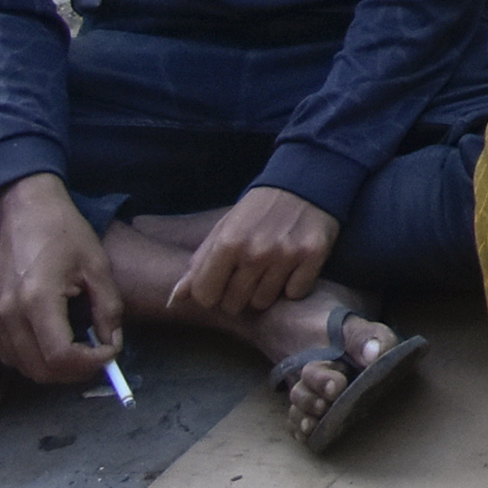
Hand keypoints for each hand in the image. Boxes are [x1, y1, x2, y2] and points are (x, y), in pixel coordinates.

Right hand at [0, 177, 125, 387]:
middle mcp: (8, 315)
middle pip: (39, 370)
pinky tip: (56, 344)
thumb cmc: (65, 233)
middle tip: (98, 359)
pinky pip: (9, 354)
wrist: (25, 211)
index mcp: (37, 300)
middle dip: (74, 372)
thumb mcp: (97, 267)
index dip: (90, 363)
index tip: (111, 353)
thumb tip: (112, 344)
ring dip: (53, 370)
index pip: (60, 356)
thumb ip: (108, 309)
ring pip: (21, 367)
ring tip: (81, 354)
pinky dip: (33, 359)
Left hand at [170, 185, 337, 319]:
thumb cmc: (257, 211)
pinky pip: (294, 294)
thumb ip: (198, 265)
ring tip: (269, 272)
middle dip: (236, 296)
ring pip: (263, 303)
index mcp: (227, 243)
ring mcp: (286, 255)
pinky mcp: (313, 256)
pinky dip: (292, 287)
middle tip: (246, 277)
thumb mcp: (222, 230)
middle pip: (234, 304)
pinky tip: (292, 269)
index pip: (205, 296)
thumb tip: (174, 300)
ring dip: (264, 292)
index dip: (211, 293)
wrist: (305, 183)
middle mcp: (255, 252)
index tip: (221, 283)